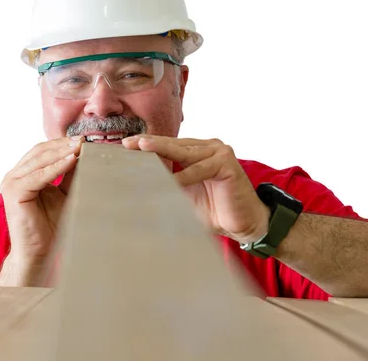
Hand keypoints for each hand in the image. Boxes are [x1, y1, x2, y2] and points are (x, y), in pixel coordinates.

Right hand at [0, 135, 83, 284]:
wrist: (37, 252)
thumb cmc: (50, 226)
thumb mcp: (64, 193)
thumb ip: (69, 174)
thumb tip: (84, 153)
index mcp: (23, 174)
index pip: (42, 151)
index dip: (62, 143)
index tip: (84, 140)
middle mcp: (13, 175)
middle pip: (39, 151)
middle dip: (62, 144)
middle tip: (84, 140)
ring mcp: (10, 182)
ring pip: (38, 160)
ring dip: (61, 152)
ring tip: (80, 147)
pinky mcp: (13, 192)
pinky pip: (38, 176)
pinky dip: (55, 167)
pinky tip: (72, 161)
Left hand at [122, 135, 269, 243]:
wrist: (243, 224)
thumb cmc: (214, 210)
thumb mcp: (183, 195)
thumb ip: (166, 185)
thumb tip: (136, 187)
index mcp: (196, 151)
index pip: (167, 146)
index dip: (146, 145)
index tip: (125, 145)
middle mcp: (207, 147)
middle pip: (173, 145)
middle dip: (149, 144)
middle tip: (128, 143)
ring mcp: (219, 152)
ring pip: (185, 152)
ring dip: (162, 151)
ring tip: (142, 149)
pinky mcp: (227, 163)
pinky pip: (200, 169)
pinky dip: (185, 176)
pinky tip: (170, 180)